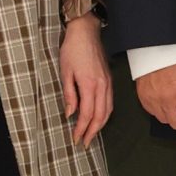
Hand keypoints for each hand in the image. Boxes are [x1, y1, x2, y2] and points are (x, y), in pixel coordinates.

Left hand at [58, 15, 111, 146]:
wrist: (86, 32)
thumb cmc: (72, 50)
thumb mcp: (65, 72)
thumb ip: (69, 95)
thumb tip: (70, 113)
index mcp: (90, 85)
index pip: (86, 114)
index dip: (81, 129)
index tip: (75, 139)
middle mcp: (102, 86)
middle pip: (100, 116)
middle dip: (92, 131)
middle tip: (84, 143)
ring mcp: (108, 83)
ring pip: (108, 110)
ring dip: (100, 125)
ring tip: (91, 134)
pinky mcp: (109, 80)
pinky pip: (110, 102)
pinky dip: (106, 114)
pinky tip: (100, 118)